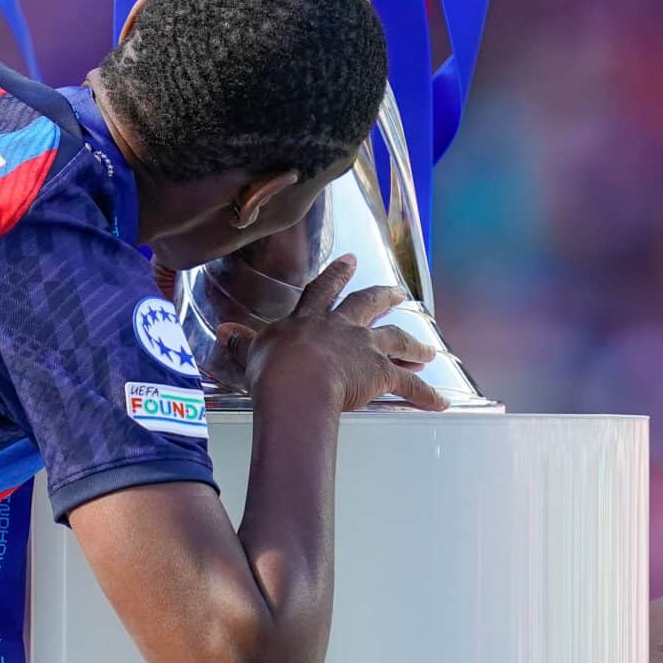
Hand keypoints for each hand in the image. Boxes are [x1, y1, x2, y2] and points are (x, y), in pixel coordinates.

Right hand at [206, 255, 446, 411]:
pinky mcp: (380, 373)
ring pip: (396, 340)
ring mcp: (364, 348)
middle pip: (368, 305)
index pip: (323, 291)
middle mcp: (341, 327)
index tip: (349, 261)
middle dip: (384, 297)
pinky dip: (425, 394)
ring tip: (427, 350)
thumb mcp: (252, 352)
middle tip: (397, 292)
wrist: (295, 385)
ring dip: (414, 345)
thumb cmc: (272, 370)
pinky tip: (439, 401)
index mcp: (310, 320)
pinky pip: (408, 385)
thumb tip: (222, 332)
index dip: (336, 275)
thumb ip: (242, 342)